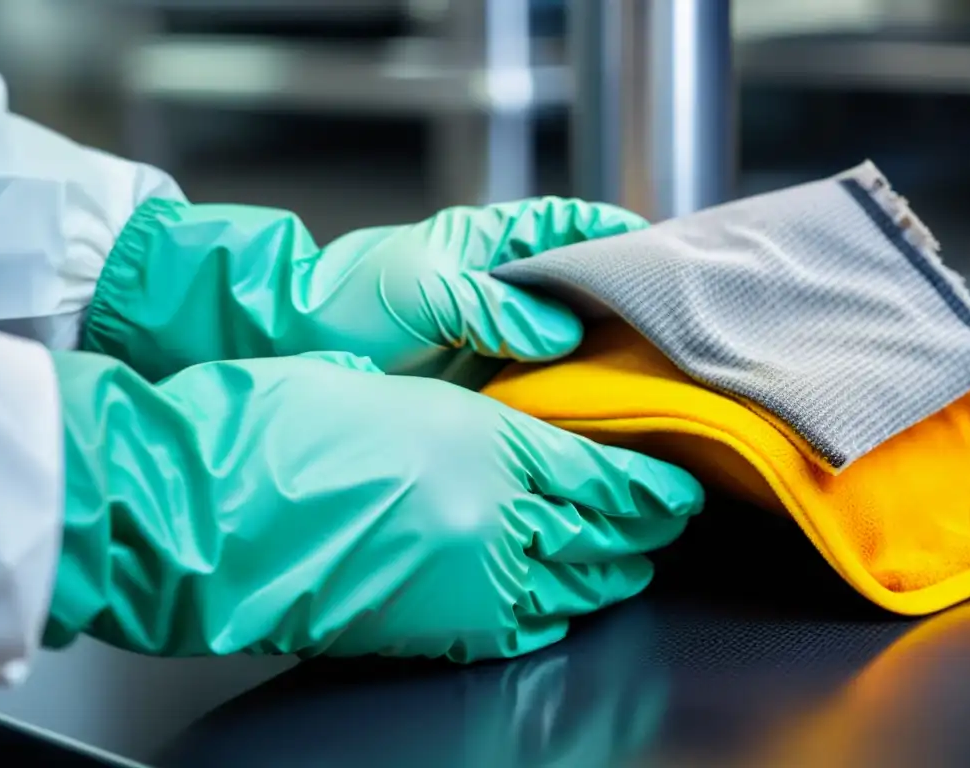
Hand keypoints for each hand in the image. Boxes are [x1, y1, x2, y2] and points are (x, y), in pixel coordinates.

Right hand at [47, 349, 701, 660]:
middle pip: (606, 530)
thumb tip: (532, 443)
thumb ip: (484, 424)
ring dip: (615, 572)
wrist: (219, 503)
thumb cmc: (294, 424)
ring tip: (636, 562)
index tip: (679, 484)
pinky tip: (570, 603)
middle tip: (670, 519)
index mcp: (494, 441)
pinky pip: (528, 624)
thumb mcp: (405, 392)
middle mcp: (501, 514)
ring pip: (579, 581)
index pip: (607, 472)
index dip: (653, 483)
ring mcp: (477, 577)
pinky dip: (560, 612)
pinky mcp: (444, 626)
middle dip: (648, 528)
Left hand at [82, 197, 648, 382]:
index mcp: (488, 242)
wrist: (302, 345)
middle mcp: (502, 285)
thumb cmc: (351, 300)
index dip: (613, 235)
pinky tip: (597, 411)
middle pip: (578, 285)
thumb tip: (559, 333)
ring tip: (648, 374)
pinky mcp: (487, 375)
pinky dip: (569, 392)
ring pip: (567, 337)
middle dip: (620, 302)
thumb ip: (490, 304)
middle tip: (667, 327)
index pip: (566, 225)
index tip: (658, 255)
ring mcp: (497, 331)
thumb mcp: (423, 290)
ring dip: (600, 354)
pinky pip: (541, 380)